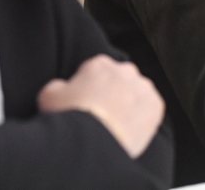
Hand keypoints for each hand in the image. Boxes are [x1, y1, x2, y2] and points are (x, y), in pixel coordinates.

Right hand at [38, 54, 164, 157]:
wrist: (91, 141)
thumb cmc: (68, 118)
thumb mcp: (48, 95)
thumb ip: (59, 85)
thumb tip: (63, 87)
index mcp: (100, 63)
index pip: (96, 70)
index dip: (88, 87)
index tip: (84, 102)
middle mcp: (126, 70)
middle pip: (119, 80)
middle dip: (112, 93)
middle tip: (101, 114)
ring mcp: (143, 88)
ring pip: (136, 93)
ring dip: (129, 104)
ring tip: (114, 124)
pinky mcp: (156, 106)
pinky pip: (149, 109)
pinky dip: (142, 117)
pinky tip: (128, 130)